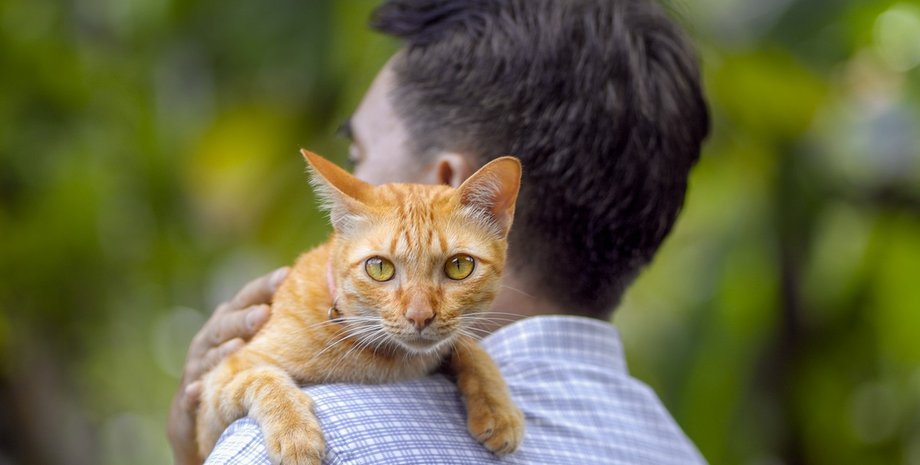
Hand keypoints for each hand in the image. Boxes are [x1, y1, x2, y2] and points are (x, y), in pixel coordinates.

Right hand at [167, 267, 289, 464]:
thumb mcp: (255, 342)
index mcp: (229, 319)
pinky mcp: (188, 396)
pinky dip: (194, 392)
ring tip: (238, 346)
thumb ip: (276, 323)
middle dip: (244, 318)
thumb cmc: (238, 365)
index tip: (286, 274)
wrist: (196, 410)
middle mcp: (210, 338)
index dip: (265, 286)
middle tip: (264, 313)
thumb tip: (320, 303)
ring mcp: (196, 366)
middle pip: (226, 323)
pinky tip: (197, 389)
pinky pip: (191, 393)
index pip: (247, 297)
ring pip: (208, 356)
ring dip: (222, 352)